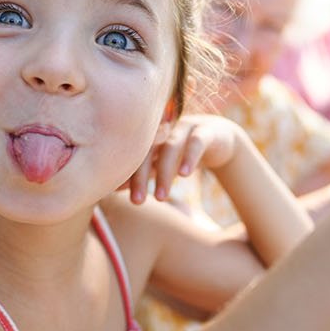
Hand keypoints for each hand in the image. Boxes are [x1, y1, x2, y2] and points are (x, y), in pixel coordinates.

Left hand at [126, 114, 244, 203]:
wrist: (217, 137)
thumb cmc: (181, 153)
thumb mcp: (161, 164)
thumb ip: (141, 174)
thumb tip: (112, 190)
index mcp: (150, 137)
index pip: (132, 154)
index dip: (124, 174)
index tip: (118, 196)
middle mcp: (164, 130)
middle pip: (148, 150)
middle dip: (141, 177)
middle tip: (137, 202)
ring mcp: (185, 128)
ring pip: (171, 148)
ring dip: (164, 173)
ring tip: (160, 197)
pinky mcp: (206, 131)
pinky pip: (196, 142)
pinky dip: (189, 158)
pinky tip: (184, 176)